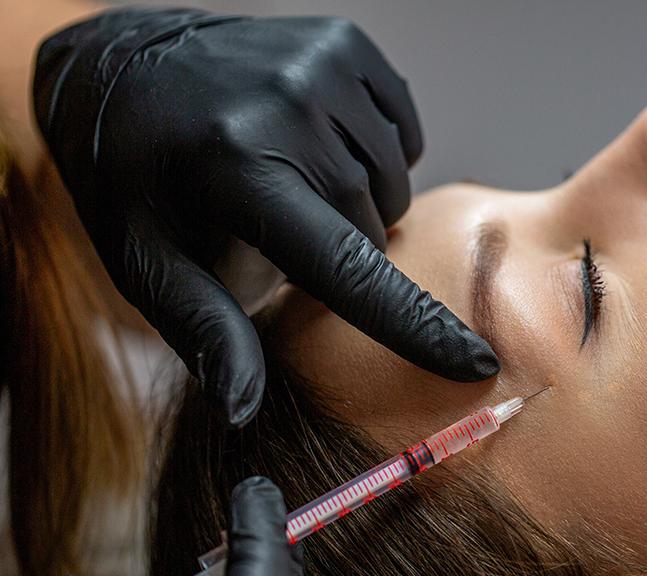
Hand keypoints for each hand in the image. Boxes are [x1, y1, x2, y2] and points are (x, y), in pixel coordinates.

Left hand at [34, 9, 498, 425]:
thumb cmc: (134, 180)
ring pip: (393, 182)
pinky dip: (376, 151)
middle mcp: (286, 108)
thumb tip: (243, 412)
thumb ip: (207, 332)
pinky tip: (323, 145)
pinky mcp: (344, 43)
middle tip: (285, 228)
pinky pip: (401, 132)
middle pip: (373, 226)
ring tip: (300, 183)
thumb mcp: (148, 263)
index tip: (476, 361)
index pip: (348, 267)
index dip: (416, 326)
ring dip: (360, 200)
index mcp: (237, 173)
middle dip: (344, 246)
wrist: (119, 68)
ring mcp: (320, 67)